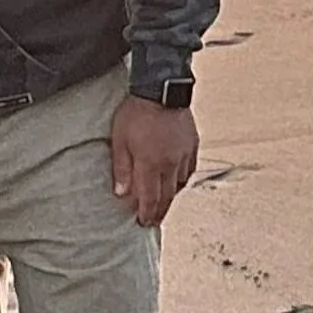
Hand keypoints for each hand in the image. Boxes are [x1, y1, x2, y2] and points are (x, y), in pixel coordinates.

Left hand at [109, 95, 199, 228]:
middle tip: (153, 221)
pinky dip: (183, 180)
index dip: (146, 213)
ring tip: (164, 204)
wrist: (161, 89)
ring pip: (180, 184)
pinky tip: (178, 182)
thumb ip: (122, 168)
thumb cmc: (136, 113)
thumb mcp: (120, 140)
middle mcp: (170, 164)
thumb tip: (121, 193)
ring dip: (171, 197)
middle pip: (167, 196)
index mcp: (151, 164)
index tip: (143, 223)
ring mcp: (184, 154)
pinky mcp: (192, 144)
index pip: (150, 198)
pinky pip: (190, 169)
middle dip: (159, 211)